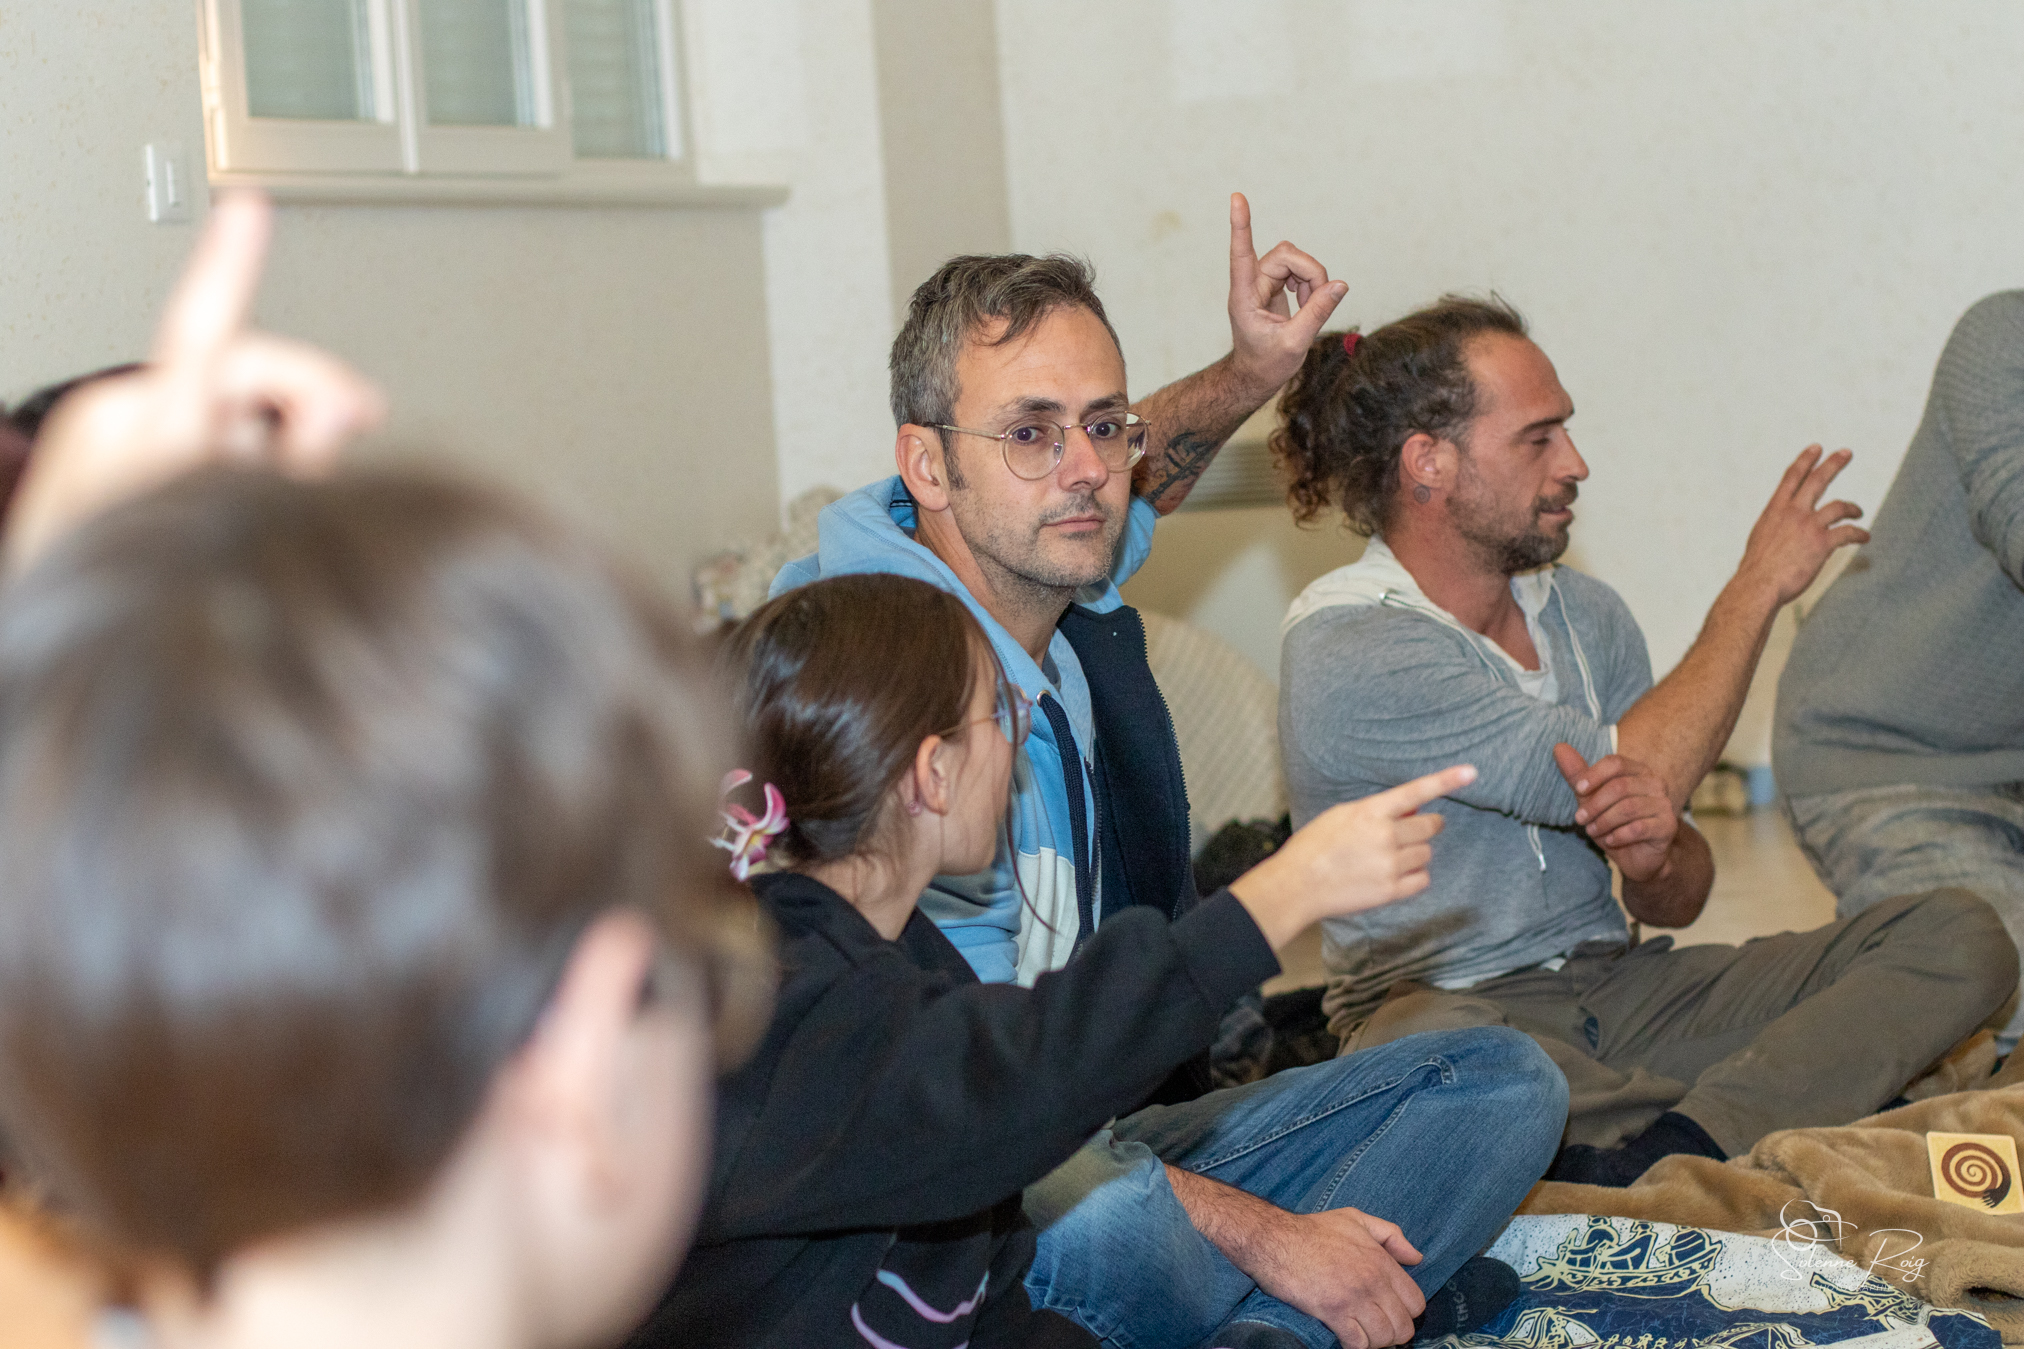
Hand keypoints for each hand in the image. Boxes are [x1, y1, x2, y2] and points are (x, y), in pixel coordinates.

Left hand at [4, 191, 383, 573]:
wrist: (71, 647)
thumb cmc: (143, 607)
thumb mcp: (245, 531)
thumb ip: (297, 459)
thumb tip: (339, 408)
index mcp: (139, 434)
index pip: (203, 331)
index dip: (230, 265)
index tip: (245, 211)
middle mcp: (113, 419)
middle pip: (241, 372)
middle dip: (303, 396)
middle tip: (361, 419)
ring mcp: (103, 433)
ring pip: (223, 404)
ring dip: (267, 433)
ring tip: (279, 494)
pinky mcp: (102, 449)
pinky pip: (189, 424)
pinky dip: (230, 446)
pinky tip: (239, 489)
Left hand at [1226, 191, 1347, 399]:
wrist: (1256, 376)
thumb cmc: (1266, 364)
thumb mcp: (1295, 343)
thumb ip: (1317, 312)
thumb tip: (1341, 285)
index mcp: (1245, 296)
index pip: (1241, 254)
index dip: (1241, 226)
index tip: (1236, 198)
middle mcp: (1251, 283)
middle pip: (1286, 254)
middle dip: (1310, 273)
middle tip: (1317, 301)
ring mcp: (1263, 282)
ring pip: (1295, 259)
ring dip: (1311, 279)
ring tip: (1311, 308)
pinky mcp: (1274, 285)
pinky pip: (1299, 269)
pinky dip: (1311, 284)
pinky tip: (1308, 303)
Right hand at [1231, 765, 1474, 946]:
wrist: (1298, 885)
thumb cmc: (1315, 846)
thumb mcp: (1342, 816)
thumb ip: (1378, 812)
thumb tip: (1412, 811)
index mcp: (1370, 812)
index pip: (1416, 791)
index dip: (1446, 780)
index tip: (1471, 772)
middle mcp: (1385, 836)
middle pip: (1430, 826)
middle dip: (1426, 826)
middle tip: (1413, 830)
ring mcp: (1390, 865)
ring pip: (1427, 853)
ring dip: (1415, 852)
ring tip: (1388, 857)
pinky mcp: (1391, 891)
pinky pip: (1422, 879)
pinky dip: (1414, 876)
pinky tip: (1392, 874)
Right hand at [1247, 1206, 1425, 1348]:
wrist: (1275, 1239)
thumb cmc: (1314, 1230)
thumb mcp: (1356, 1219)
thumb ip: (1391, 1235)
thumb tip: (1416, 1258)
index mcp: (1382, 1262)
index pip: (1415, 1303)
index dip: (1406, 1312)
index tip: (1390, 1311)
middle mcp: (1374, 1282)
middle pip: (1403, 1327)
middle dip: (1392, 1333)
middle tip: (1376, 1327)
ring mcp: (1354, 1299)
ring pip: (1383, 1339)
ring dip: (1374, 1341)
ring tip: (1361, 1332)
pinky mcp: (1333, 1313)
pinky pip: (1358, 1344)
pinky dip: (1355, 1345)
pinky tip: (1346, 1336)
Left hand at [1553, 745, 1676, 881]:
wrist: (1637, 857)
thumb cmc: (1613, 823)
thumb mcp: (1590, 799)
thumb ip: (1577, 775)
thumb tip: (1559, 747)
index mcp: (1638, 771)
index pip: (1616, 762)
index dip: (1594, 774)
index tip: (1578, 790)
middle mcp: (1655, 784)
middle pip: (1620, 786)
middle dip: (1595, 804)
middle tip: (1580, 819)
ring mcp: (1664, 804)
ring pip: (1628, 808)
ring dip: (1604, 821)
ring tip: (1592, 831)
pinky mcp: (1668, 826)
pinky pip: (1639, 828)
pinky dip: (1618, 835)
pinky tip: (1610, 841)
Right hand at [1734, 445, 1868, 606]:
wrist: (1759, 584)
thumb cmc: (1756, 569)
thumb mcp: (1760, 539)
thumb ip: (1775, 528)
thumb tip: (1780, 531)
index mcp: (1775, 510)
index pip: (1792, 478)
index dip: (1805, 460)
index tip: (1816, 448)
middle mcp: (1792, 512)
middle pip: (1816, 480)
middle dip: (1833, 464)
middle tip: (1846, 452)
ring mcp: (1808, 526)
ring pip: (1838, 506)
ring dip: (1852, 507)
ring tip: (1858, 511)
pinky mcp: (1822, 542)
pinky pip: (1847, 533)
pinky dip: (1858, 534)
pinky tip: (1864, 537)